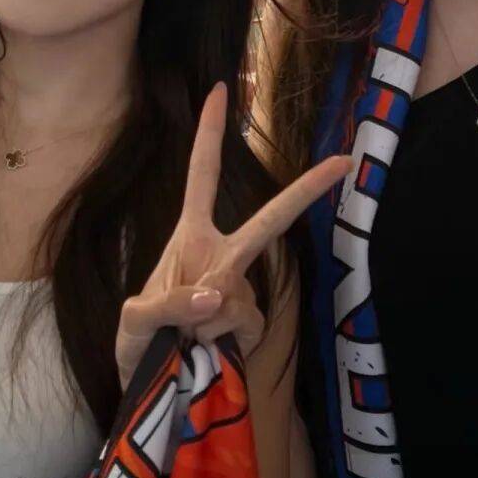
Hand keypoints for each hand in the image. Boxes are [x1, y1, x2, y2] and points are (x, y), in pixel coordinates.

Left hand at [116, 83, 349, 387]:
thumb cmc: (138, 342)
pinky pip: (245, 323)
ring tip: (182, 338)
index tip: (220, 89)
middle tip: (342, 161)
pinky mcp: (251, 322)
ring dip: (205, 321)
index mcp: (190, 236)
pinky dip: (221, 338)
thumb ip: (170, 304)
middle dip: (305, 191)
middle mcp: (221, 254)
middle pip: (270, 220)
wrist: (154, 388)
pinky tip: (204, 349)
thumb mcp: (135, 320)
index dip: (209, 133)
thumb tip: (216, 294)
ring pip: (237, 295)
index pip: (202, 175)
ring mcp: (240, 288)